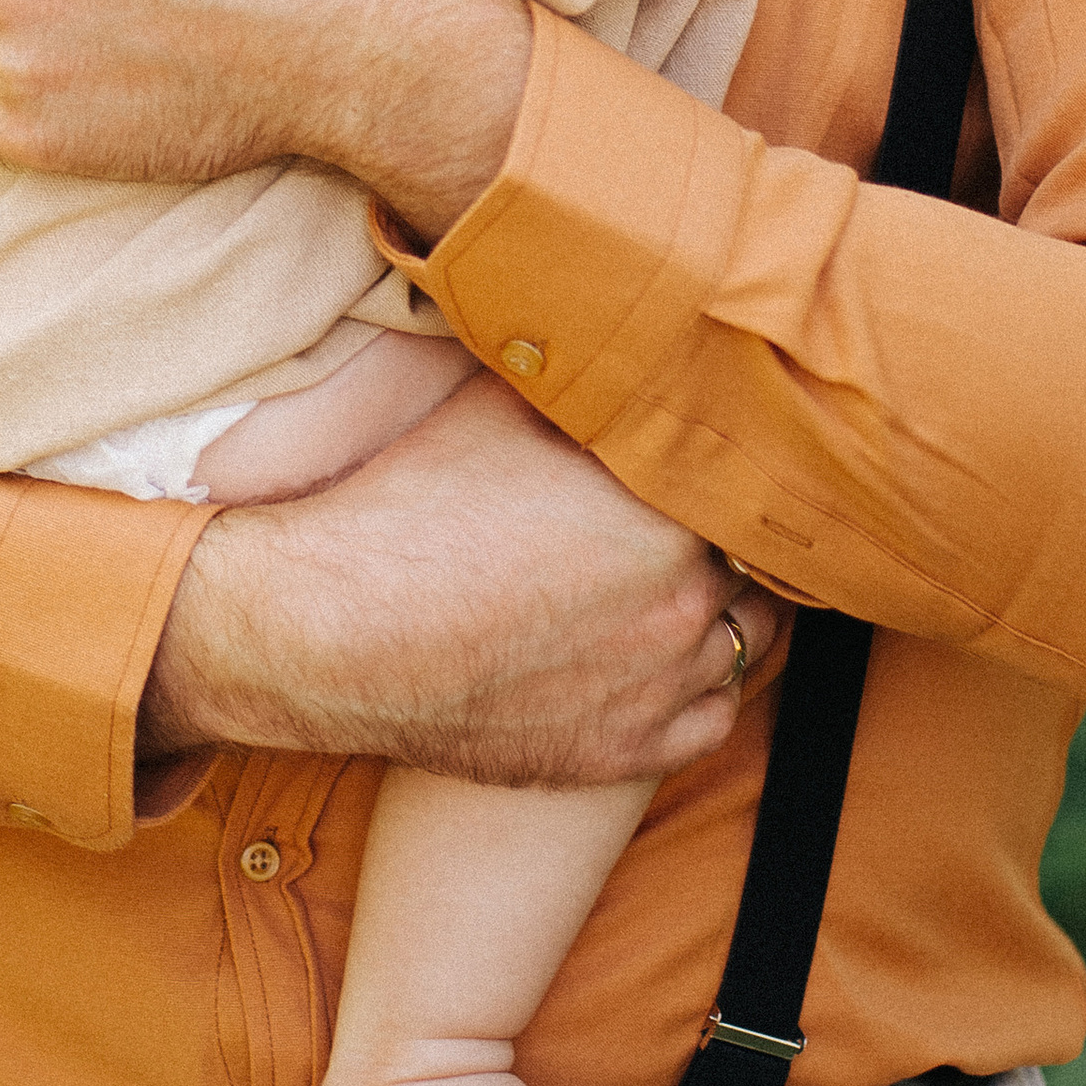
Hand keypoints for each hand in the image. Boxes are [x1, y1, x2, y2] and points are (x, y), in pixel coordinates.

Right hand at [141, 377, 782, 786]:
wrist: (332, 630)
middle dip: (723, 533)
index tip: (700, 453)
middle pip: (754, 559)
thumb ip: (584, 378)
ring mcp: (657, 686)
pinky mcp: (622, 752)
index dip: (721, 463)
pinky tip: (665, 652)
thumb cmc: (409, 506)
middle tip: (688, 514)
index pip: (742, 480)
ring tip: (679, 578)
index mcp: (667, 508)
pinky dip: (701, 686)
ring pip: (748, 639)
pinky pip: (713, 718)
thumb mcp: (500, 402)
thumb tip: (625, 333)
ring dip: (727, 606)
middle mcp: (683, 601)